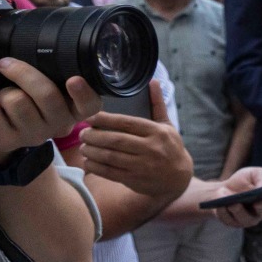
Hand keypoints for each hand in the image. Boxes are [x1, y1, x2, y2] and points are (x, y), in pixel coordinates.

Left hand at [0, 56, 100, 168]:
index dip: (83, 92)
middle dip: (22, 72)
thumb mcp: (42, 82)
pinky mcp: (9, 141)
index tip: (73, 79)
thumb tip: (32, 40)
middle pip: (46, 94)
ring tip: (3, 94)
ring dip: (2, 91)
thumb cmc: (23, 94)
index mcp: (74, 107)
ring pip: (16, 100)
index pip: (90, 104)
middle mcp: (60, 124)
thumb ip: (48, 69)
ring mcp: (35, 135)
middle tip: (5, 63)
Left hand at [77, 79, 195, 200]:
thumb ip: (157, 104)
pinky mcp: (135, 180)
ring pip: (111, 157)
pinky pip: (111, 173)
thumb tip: (153, 81)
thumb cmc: (170, 147)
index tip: (90, 117)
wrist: (179, 178)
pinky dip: (96, 167)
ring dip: (93, 152)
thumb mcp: (167, 125)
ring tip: (83, 147)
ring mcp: (143, 166)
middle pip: (116, 140)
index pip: (127, 123)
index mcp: (157, 132)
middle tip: (82, 133)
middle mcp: (151, 148)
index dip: (105, 119)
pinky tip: (88, 162)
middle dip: (95, 136)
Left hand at [195, 165, 261, 228]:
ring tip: (232, 202)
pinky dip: (224, 212)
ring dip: (238, 210)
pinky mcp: (233, 223)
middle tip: (257, 201)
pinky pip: (229, 220)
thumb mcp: (253, 173)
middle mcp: (261, 213)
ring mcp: (248, 220)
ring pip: (246, 219)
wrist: (223, 189)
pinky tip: (221, 205)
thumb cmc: (242, 181)